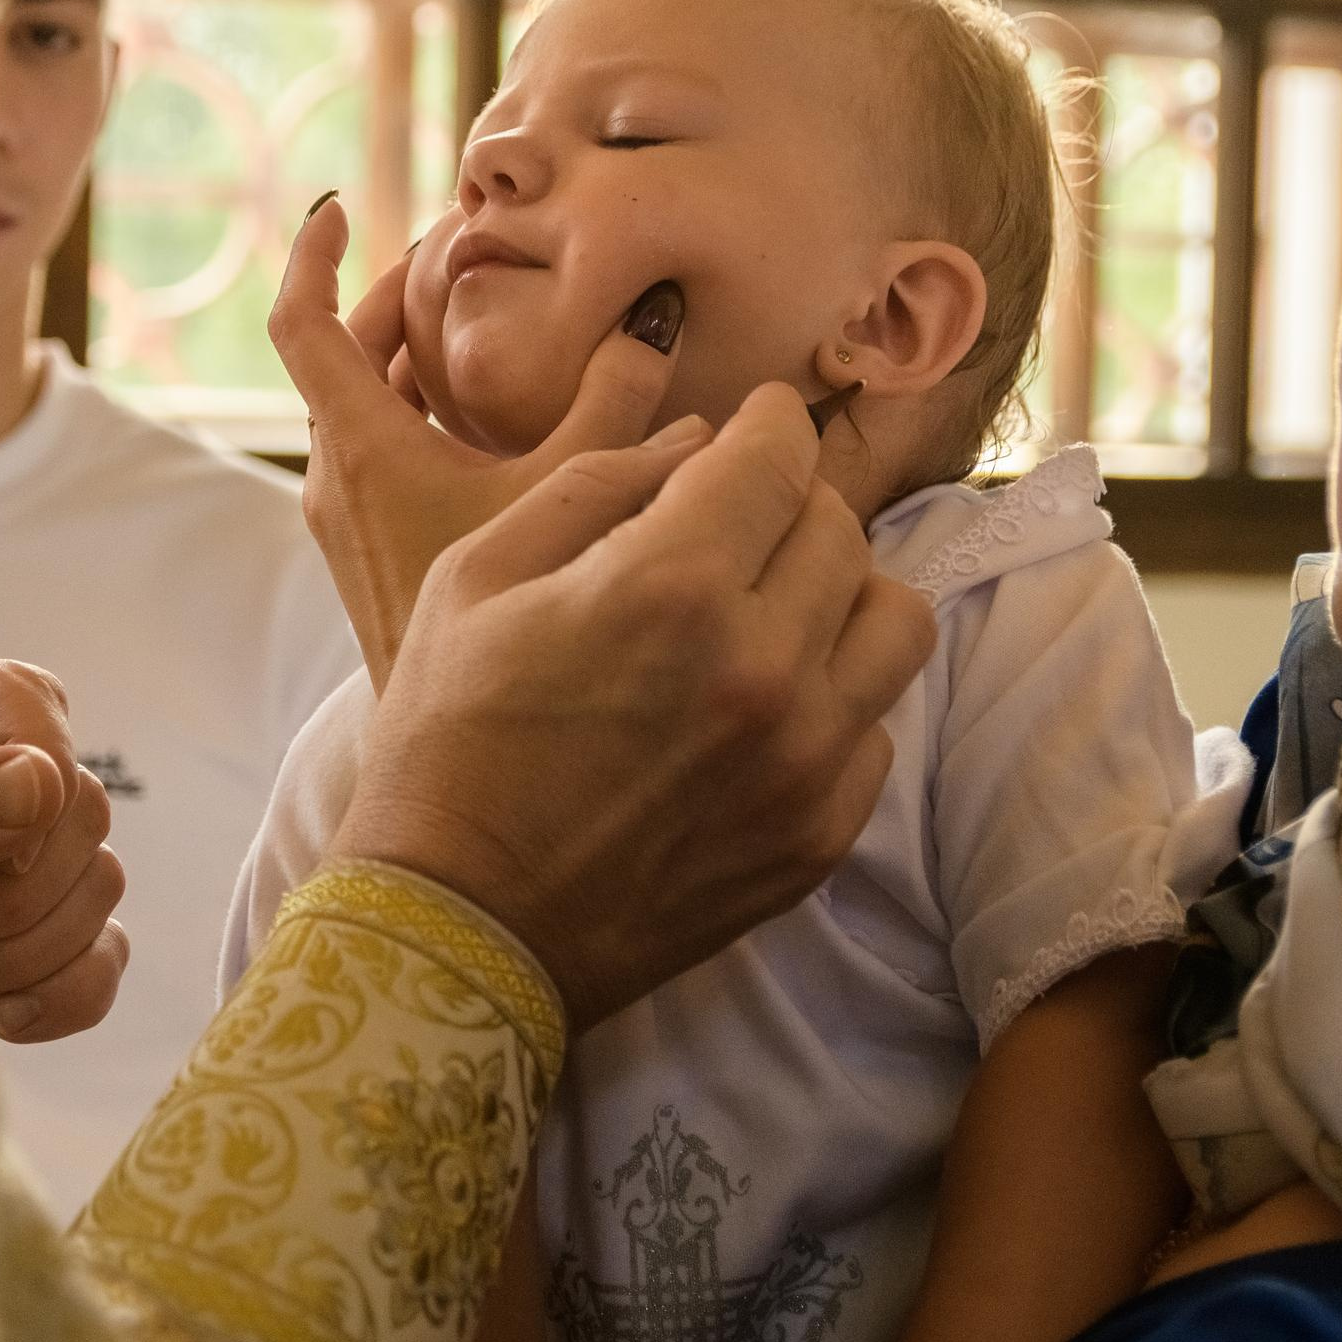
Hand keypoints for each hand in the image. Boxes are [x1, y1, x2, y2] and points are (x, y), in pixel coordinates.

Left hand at [0, 655, 127, 1042]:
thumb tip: (38, 784)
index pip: (29, 699)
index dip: (40, 766)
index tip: (3, 850)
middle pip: (78, 802)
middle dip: (8, 886)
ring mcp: (14, 858)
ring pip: (98, 881)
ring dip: (22, 944)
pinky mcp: (35, 934)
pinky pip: (102, 952)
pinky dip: (65, 990)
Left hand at [272, 198, 686, 687]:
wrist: (466, 755)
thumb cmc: (508, 624)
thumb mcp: (570, 494)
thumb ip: (614, 404)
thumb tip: (651, 326)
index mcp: (361, 447)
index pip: (302, 321)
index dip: (314, 254)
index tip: (339, 206)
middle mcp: (338, 479)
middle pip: (344, 353)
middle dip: (398, 296)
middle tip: (464, 259)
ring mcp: (353, 520)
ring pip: (366, 404)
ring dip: (416, 355)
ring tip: (488, 320)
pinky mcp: (380, 552)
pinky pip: (386, 449)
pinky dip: (428, 410)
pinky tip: (502, 417)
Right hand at [333, 385, 935, 1028]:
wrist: (462, 922)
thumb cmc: (447, 740)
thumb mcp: (475, 576)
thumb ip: (594, 484)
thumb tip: (697, 439)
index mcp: (669, 585)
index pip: (776, 457)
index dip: (771, 421)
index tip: (761, 419)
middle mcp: (761, 666)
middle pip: (839, 529)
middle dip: (790, 501)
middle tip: (742, 515)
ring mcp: (803, 760)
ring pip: (894, 620)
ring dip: (839, 592)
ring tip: (778, 604)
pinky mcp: (818, 835)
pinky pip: (875, 728)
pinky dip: (831, 698)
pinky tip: (760, 707)